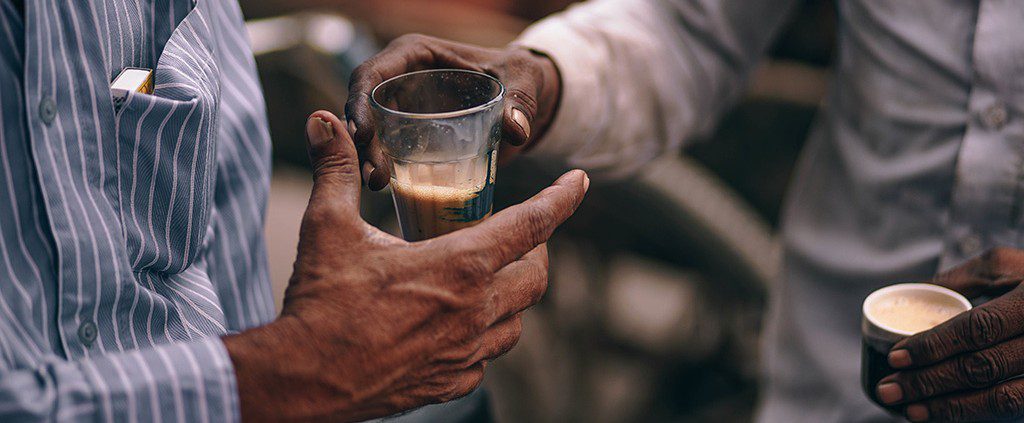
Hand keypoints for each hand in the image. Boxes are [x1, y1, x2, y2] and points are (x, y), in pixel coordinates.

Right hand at [223, 111, 587, 421]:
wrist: (304, 381)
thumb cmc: (321, 304)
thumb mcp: (328, 228)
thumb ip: (337, 171)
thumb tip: (326, 123)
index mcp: (460, 266)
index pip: (532, 224)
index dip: (562, 199)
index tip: (580, 182)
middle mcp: (476, 310)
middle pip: (536, 276)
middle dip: (536, 251)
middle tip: (521, 236)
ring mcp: (467, 352)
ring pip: (517, 321)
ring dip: (513, 295)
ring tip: (490, 279)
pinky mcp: (450, 382)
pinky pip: (485, 358)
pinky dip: (483, 337)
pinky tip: (458, 326)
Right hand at [345, 34, 561, 189]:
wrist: (524, 98)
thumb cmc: (520, 77)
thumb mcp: (524, 80)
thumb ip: (521, 101)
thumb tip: (516, 131)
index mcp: (416, 54)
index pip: (373, 73)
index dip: (360, 101)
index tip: (364, 134)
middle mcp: (402, 78)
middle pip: (365, 107)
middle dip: (363, 140)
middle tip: (374, 175)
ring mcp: (404, 107)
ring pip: (372, 131)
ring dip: (369, 158)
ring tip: (377, 185)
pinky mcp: (411, 133)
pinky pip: (389, 149)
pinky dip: (386, 167)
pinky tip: (389, 189)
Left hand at [876, 247, 1023, 421]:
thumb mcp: (1008, 266)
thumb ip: (964, 279)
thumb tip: (916, 294)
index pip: (977, 328)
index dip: (934, 345)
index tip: (896, 358)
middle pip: (982, 368)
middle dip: (929, 382)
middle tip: (890, 390)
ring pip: (1001, 398)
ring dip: (950, 408)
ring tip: (911, 411)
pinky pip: (1014, 409)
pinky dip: (976, 413)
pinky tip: (946, 413)